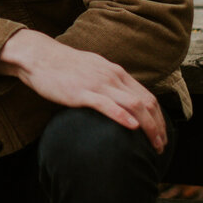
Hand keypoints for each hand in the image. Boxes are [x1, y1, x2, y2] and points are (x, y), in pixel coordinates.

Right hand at [0, 28, 166, 152]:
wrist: (39, 56)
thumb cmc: (63, 66)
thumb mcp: (93, 70)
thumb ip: (108, 82)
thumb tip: (119, 98)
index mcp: (116, 73)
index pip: (148, 96)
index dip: (159, 117)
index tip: (162, 134)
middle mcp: (112, 77)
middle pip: (146, 102)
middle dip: (159, 126)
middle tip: (162, 146)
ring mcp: (98, 84)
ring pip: (133, 105)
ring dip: (148, 126)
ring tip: (154, 145)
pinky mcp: (82, 92)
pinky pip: (106, 104)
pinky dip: (122, 116)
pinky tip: (132, 127)